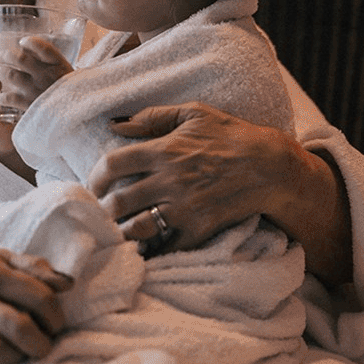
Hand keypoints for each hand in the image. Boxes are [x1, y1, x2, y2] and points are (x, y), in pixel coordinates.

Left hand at [0, 34, 73, 117]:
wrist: (73, 116)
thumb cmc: (67, 92)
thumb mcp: (66, 73)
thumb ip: (51, 62)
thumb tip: (29, 48)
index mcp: (59, 65)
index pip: (44, 48)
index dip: (31, 42)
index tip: (22, 42)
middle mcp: (47, 76)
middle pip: (20, 58)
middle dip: (5, 55)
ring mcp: (37, 90)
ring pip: (10, 75)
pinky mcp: (30, 105)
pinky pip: (8, 97)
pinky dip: (1, 96)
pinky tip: (0, 96)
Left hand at [86, 102, 321, 255]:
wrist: (270, 166)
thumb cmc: (232, 135)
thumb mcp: (194, 113)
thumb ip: (152, 117)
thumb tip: (115, 124)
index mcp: (163, 150)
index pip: (111, 165)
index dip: (94, 178)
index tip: (95, 186)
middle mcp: (169, 180)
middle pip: (117, 202)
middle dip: (103, 210)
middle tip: (102, 213)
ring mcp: (184, 207)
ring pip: (136, 228)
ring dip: (123, 231)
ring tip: (119, 231)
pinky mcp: (199, 228)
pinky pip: (166, 247)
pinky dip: (152, 250)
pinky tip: (146, 248)